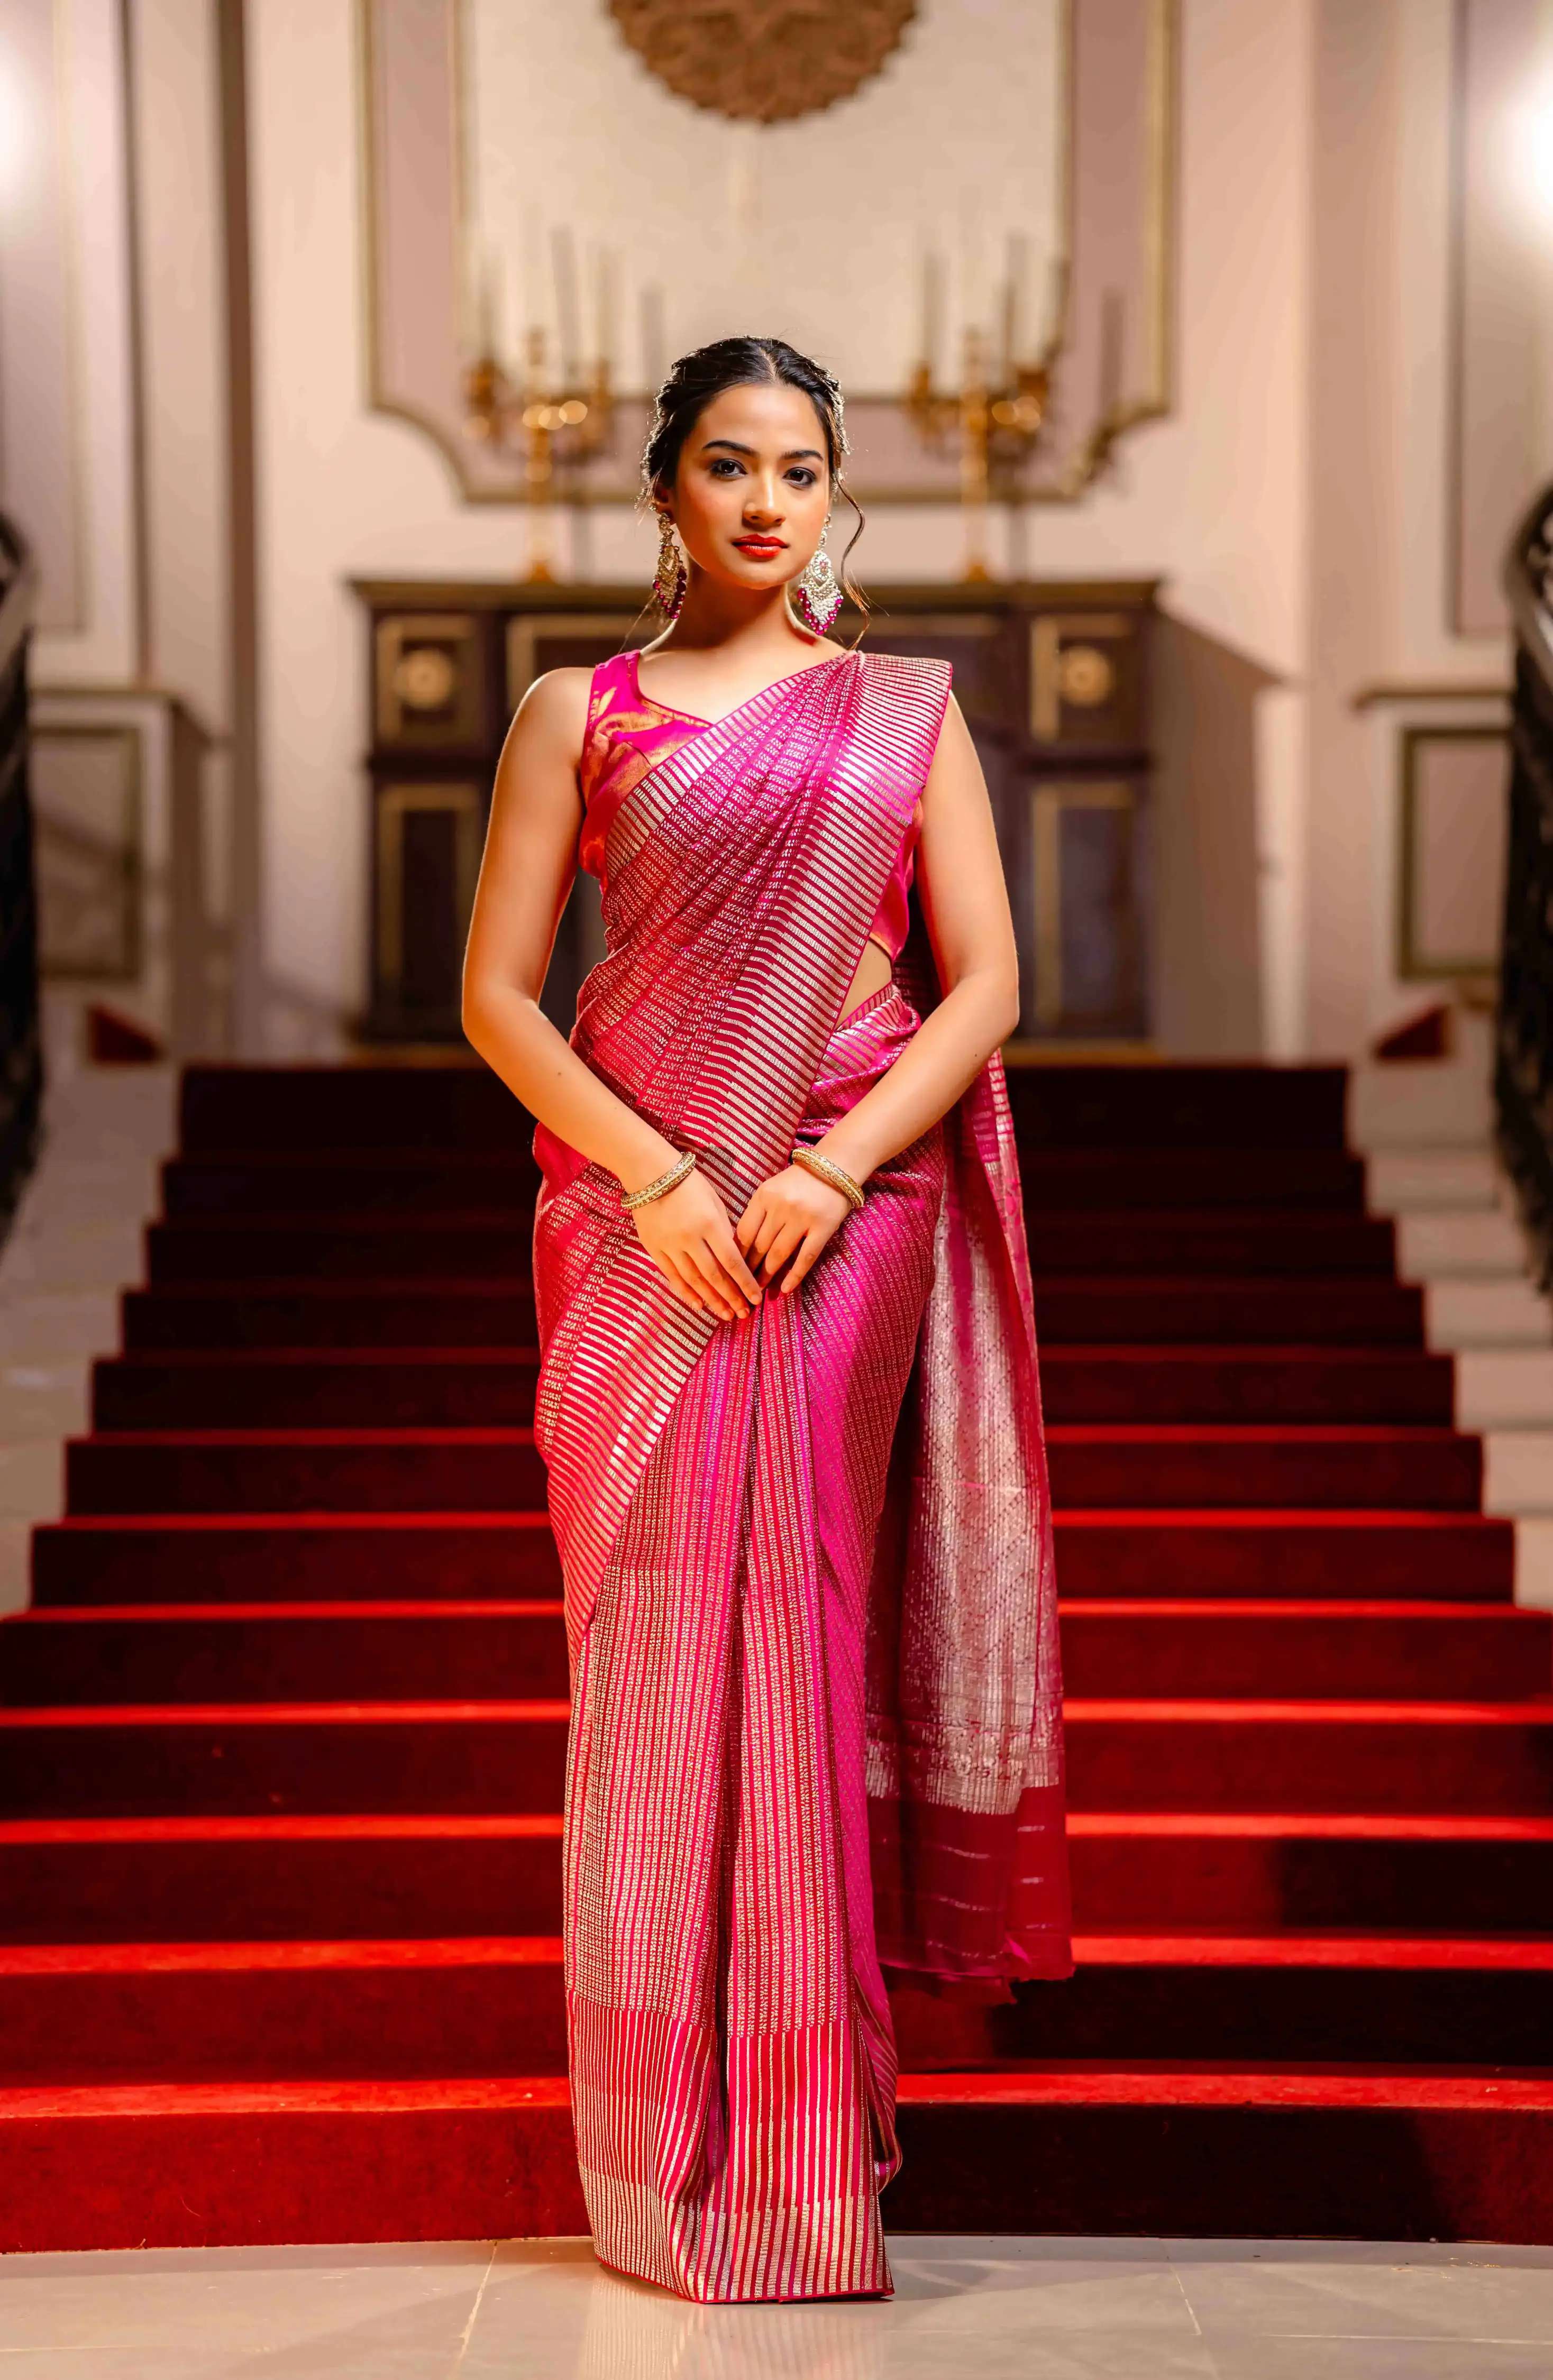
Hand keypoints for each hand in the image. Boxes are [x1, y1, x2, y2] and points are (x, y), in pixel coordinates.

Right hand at [629, 1166, 761, 1321]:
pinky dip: (685, 1292)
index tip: (756, 1298)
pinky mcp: (654, 1249)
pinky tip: (698, 1305)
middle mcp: (690, 1239)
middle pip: (714, 1276)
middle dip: (730, 1297)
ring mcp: (670, 1246)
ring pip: (693, 1280)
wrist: (650, 1174)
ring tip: (724, 1314)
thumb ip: (724, 1231)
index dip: (745, 1283)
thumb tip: (735, 1258)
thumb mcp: (714, 1202)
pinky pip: (672, 1276)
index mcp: (710, 1224)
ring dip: (710, 1300)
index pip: (732, 1261)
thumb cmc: (689, 1185)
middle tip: (743, 1314)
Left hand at [735, 1163, 850, 1295]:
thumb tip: (740, 1248)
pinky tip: (786, 1288)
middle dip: (749, 1270)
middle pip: (760, 1245)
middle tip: (743, 1288)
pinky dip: (795, 1275)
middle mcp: (781, 1206)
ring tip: (760, 1290)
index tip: (732, 1270)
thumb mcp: (771, 1190)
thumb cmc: (797, 1183)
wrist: (834, 1168)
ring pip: (779, 1254)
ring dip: (768, 1275)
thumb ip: (757, 1214)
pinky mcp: (823, 1227)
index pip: (744, 1232)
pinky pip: (806, 1257)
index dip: (737, 1255)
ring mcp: (803, 1217)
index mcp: (764, 1196)